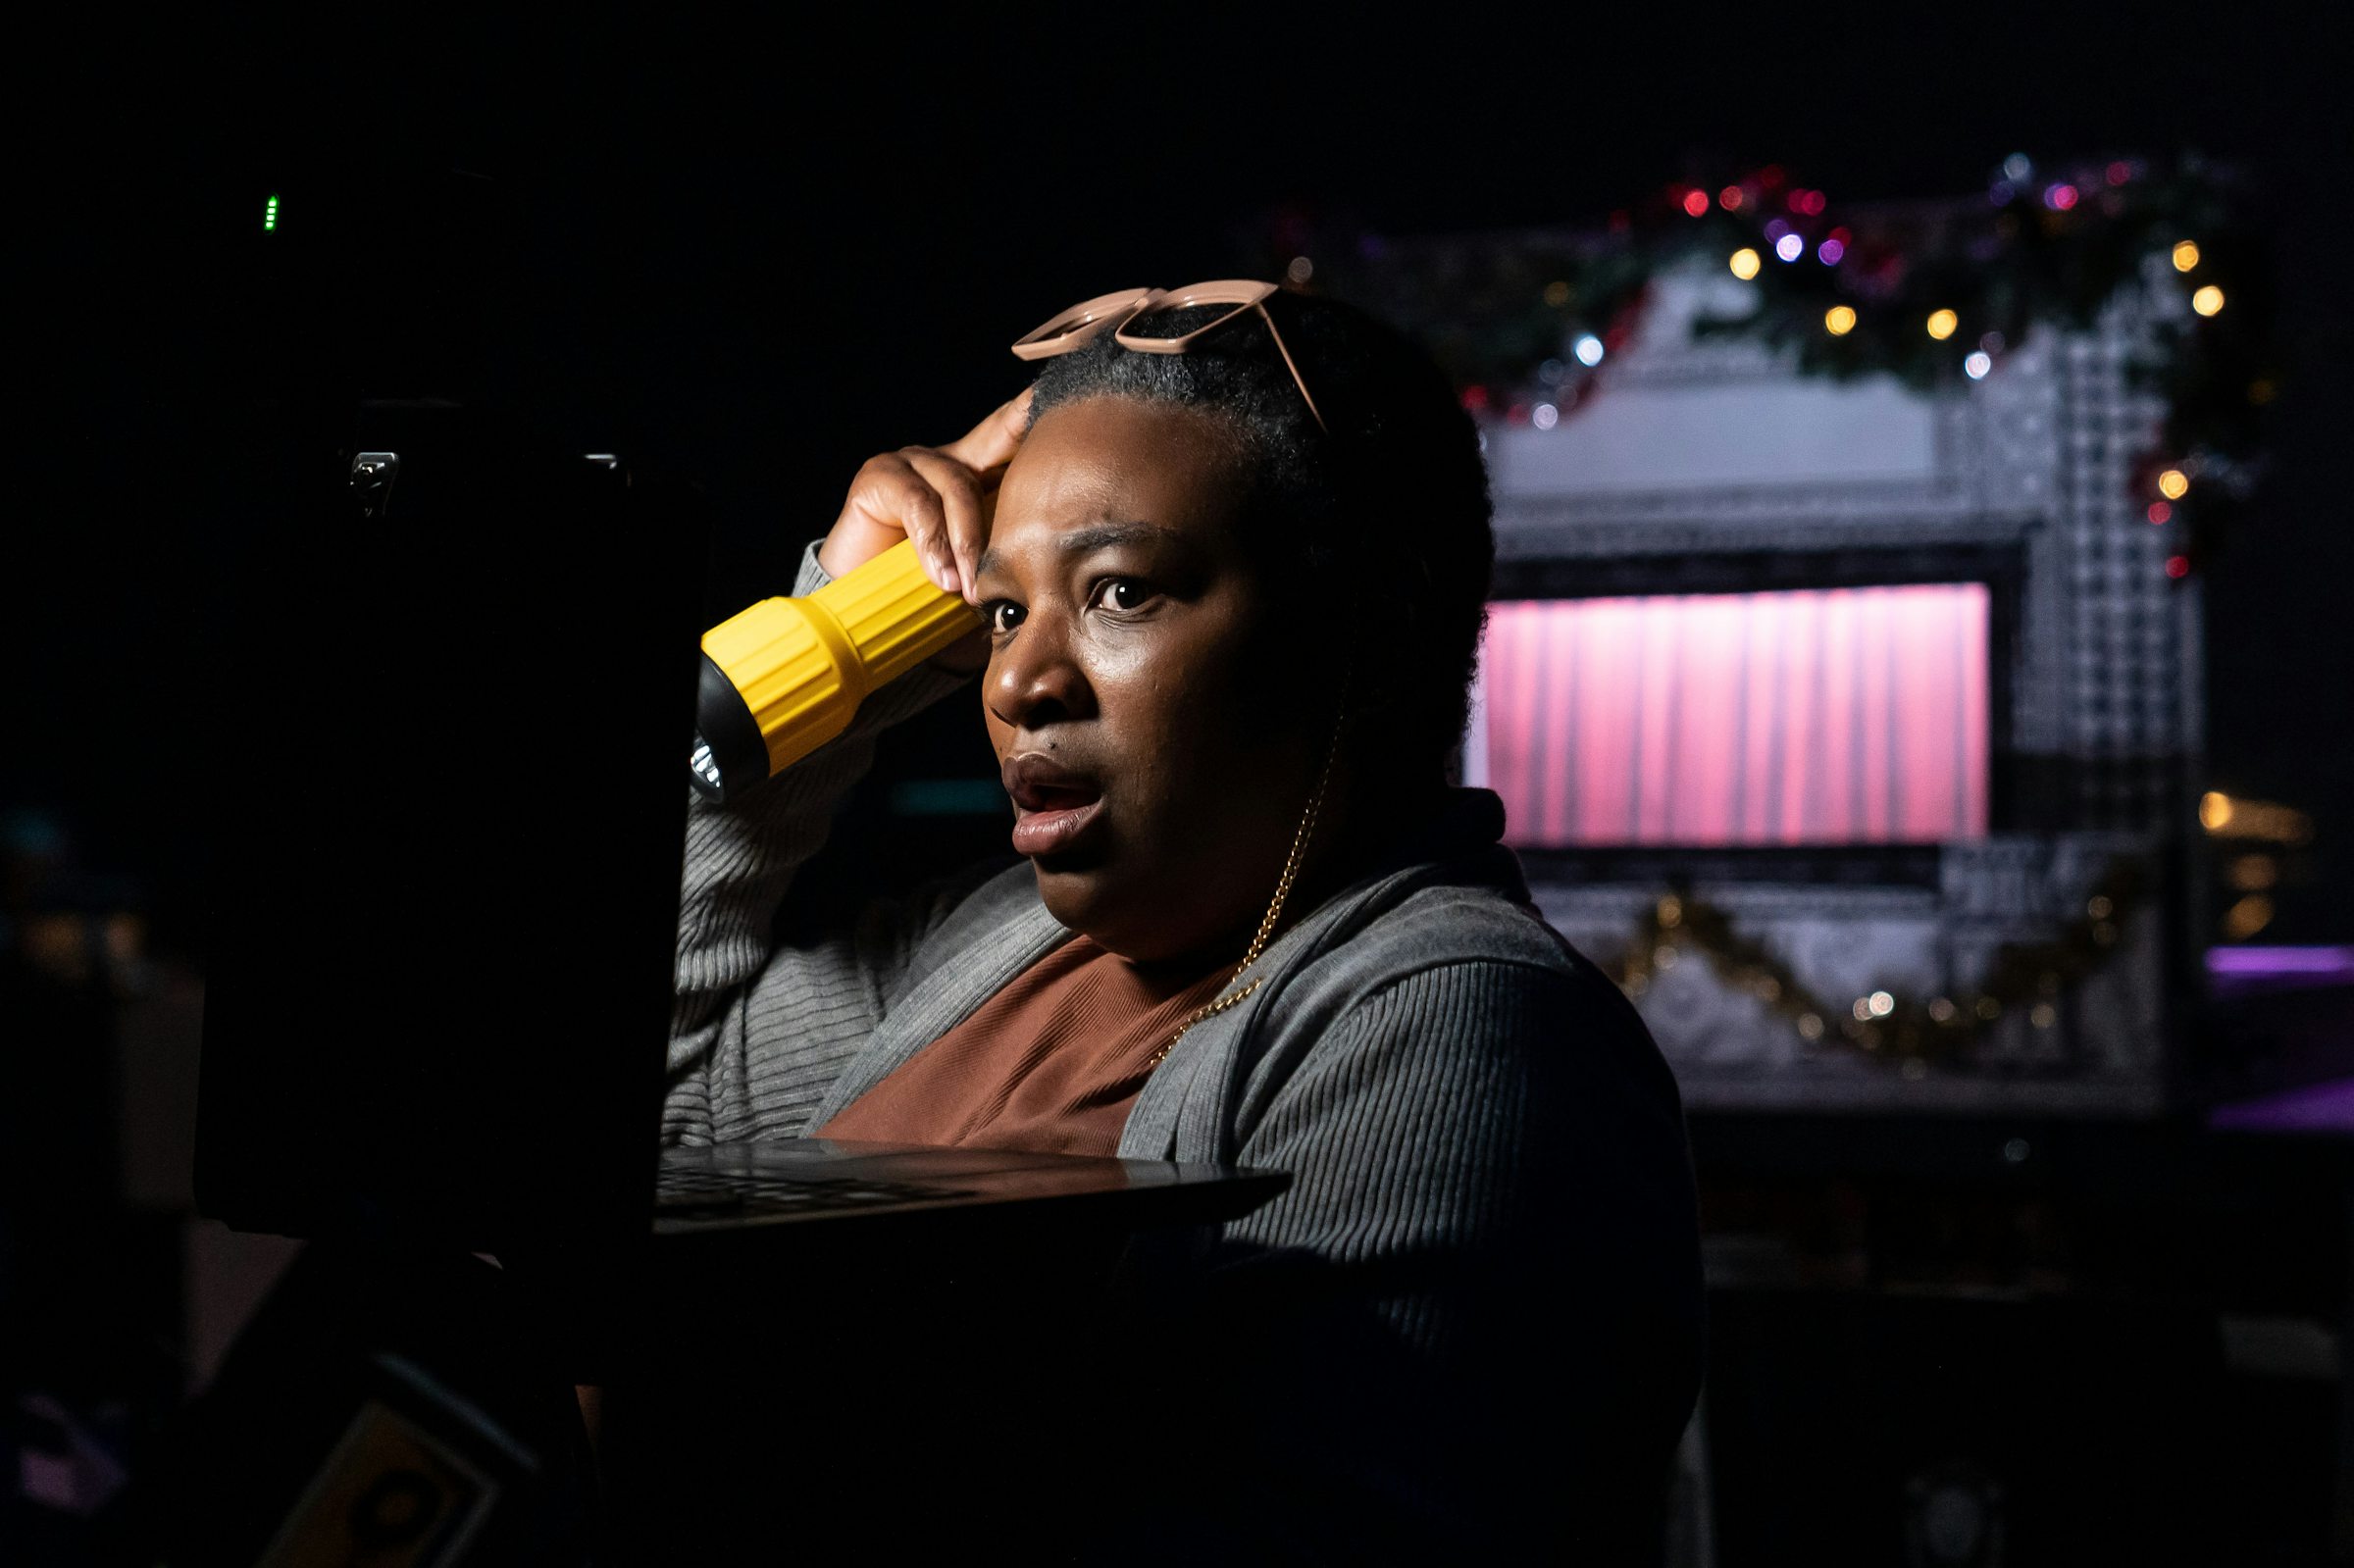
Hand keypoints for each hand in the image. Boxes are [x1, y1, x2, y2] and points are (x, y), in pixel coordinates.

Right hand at [817, 387, 1032, 603]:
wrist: (861, 605)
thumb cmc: (926, 590)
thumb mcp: (977, 570)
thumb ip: (1004, 552)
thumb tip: (1053, 558)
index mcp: (977, 473)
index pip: (1015, 440)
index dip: (1040, 418)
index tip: (1072, 399)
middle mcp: (947, 459)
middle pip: (996, 437)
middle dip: (1023, 425)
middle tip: (1048, 431)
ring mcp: (912, 462)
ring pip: (958, 488)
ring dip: (967, 542)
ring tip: (968, 588)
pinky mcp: (879, 477)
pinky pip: (918, 504)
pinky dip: (932, 544)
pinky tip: (941, 577)